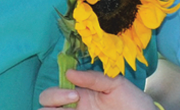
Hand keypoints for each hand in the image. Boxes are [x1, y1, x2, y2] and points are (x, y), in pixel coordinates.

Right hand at [39, 70, 155, 109]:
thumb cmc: (133, 102)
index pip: (54, 91)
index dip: (57, 92)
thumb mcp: (115, 84)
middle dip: (52, 99)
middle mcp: (74, 108)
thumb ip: (93, 77)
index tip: (75, 93)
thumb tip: (69, 73)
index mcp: (80, 94)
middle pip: (46, 103)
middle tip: (74, 100)